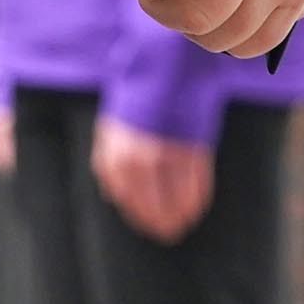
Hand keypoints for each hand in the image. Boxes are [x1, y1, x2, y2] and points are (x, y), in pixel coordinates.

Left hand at [92, 113, 217, 242]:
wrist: (163, 71)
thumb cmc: (134, 103)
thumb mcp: (110, 130)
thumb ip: (107, 164)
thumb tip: (113, 197)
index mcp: (116, 158)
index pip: (129, 202)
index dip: (140, 218)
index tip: (149, 227)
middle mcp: (140, 161)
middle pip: (153, 206)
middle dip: (161, 223)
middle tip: (168, 233)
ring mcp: (168, 155)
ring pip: (177, 199)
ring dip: (181, 216)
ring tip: (184, 224)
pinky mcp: (192, 149)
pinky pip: (196, 184)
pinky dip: (197, 199)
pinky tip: (196, 207)